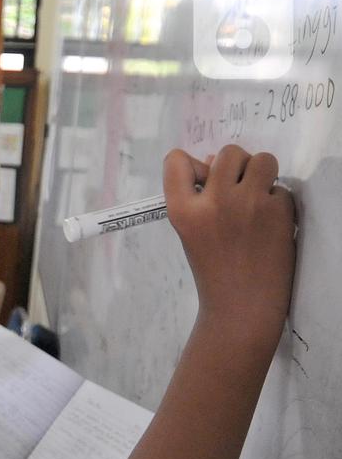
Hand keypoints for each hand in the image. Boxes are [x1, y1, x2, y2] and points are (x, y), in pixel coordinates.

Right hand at [164, 146, 295, 330]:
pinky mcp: (280, 212)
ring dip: (262, 173)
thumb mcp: (190, 231)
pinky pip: (282, 189)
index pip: (176, 160)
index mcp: (183, 210)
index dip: (191, 164)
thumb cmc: (212, 268)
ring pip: (263, 159)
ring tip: (258, 196)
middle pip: (229, 152)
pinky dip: (277, 201)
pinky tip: (270, 222)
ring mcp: (250, 204)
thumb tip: (213, 160)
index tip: (202, 178)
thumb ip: (197, 196)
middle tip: (238, 187)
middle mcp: (214, 202)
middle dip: (236, 165)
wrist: (241, 305)